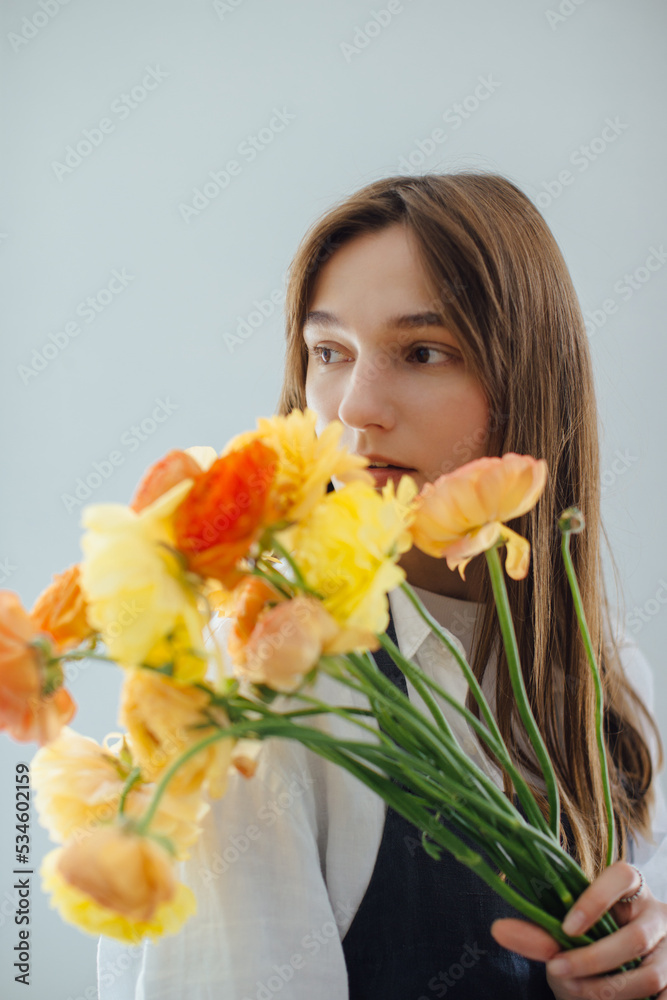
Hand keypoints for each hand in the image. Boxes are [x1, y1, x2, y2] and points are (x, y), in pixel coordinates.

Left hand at [490, 861, 666, 998]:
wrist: (617, 978)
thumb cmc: (588, 945)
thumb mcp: (563, 938)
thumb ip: (538, 934)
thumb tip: (498, 930)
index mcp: (630, 888)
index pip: (623, 876)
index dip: (595, 900)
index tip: (565, 927)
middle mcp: (658, 916)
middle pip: (635, 937)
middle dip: (592, 960)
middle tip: (556, 970)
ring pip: (649, 975)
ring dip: (608, 990)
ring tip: (575, 991)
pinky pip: (661, 999)